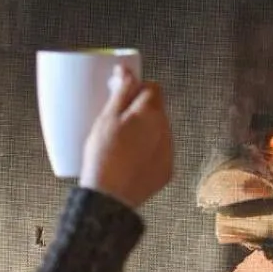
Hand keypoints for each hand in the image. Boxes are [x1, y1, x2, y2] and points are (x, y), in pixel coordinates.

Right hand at [80, 69, 173, 210]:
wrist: (109, 199)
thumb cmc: (103, 158)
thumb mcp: (106, 119)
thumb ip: (121, 92)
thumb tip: (127, 71)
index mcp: (151, 113)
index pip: (153, 87)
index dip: (137, 88)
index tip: (122, 95)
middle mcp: (165, 130)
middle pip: (157, 110)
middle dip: (140, 111)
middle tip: (116, 123)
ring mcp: (168, 152)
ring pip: (158, 131)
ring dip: (144, 132)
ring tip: (121, 146)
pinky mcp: (166, 170)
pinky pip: (159, 153)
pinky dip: (147, 153)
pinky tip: (129, 161)